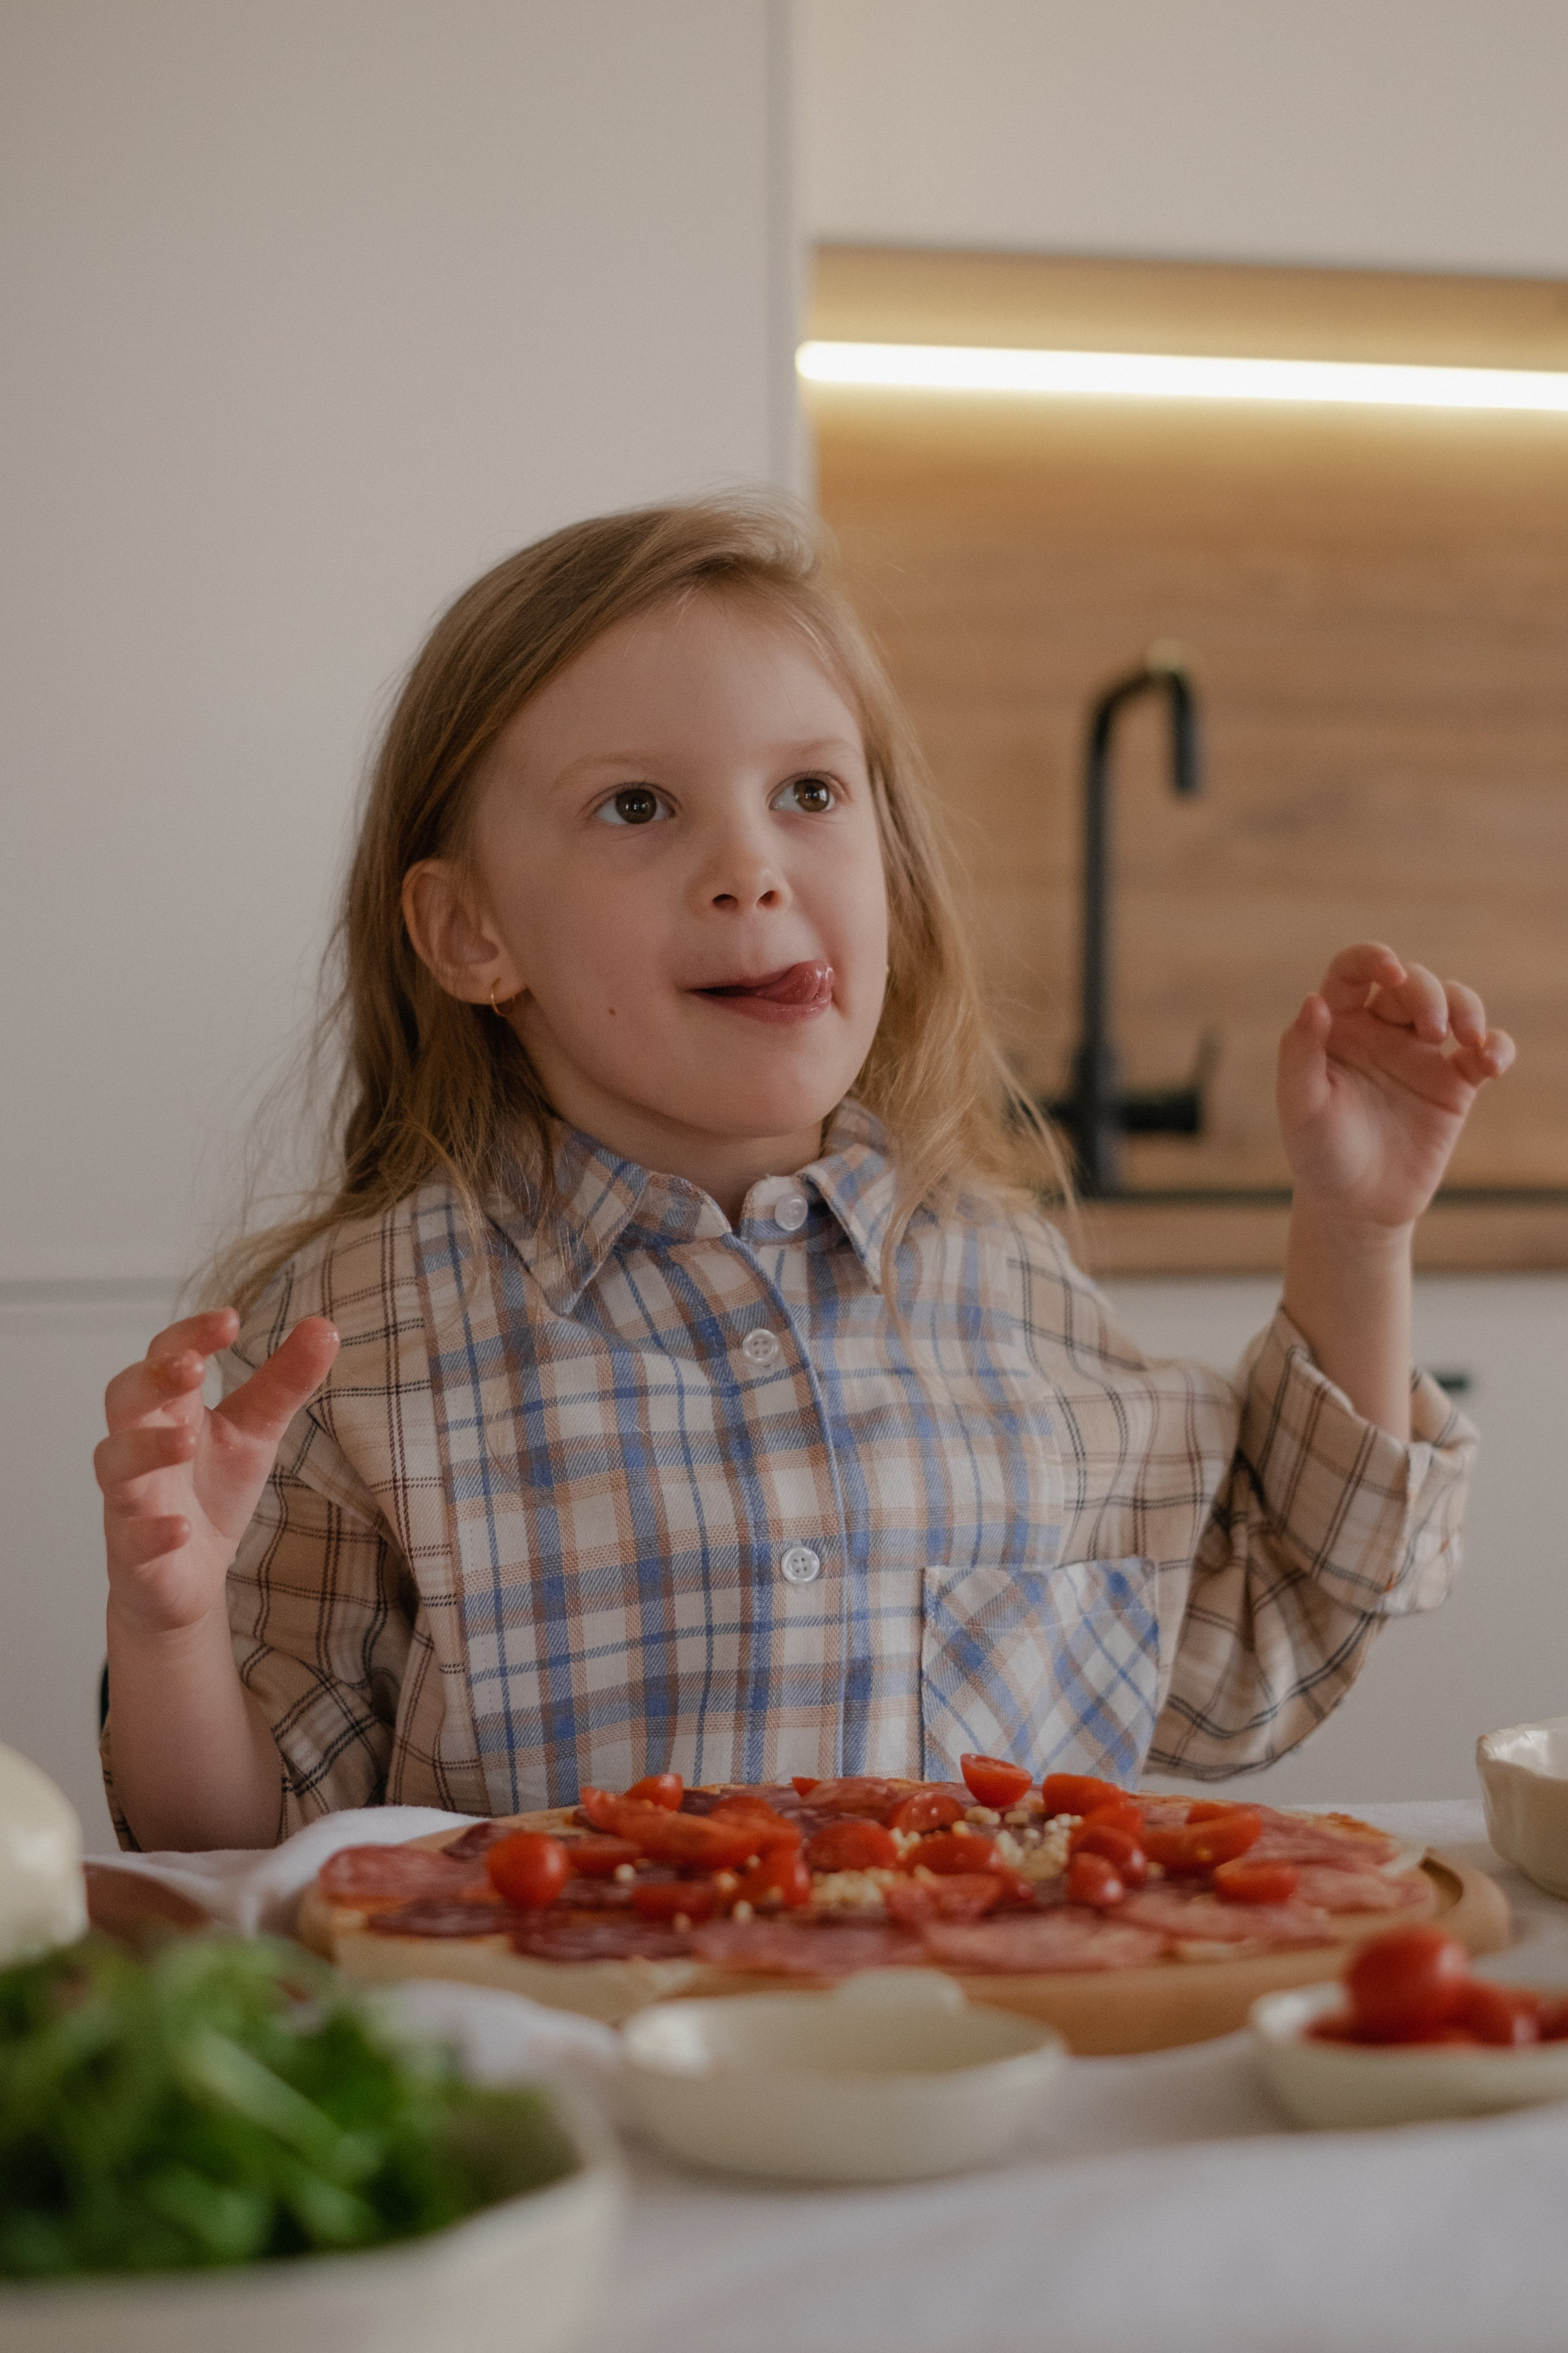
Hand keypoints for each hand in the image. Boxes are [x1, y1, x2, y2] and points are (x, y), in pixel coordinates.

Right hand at [96, 1309, 339, 1639]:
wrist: (190, 1576)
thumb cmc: (213, 1490)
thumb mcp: (256, 1431)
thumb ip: (284, 1381)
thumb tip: (325, 1326)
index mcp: (171, 1408)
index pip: (166, 1356)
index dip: (191, 1335)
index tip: (230, 1319)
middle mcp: (140, 1446)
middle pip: (124, 1399)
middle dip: (152, 1380)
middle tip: (191, 1368)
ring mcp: (131, 1499)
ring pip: (114, 1466)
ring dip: (145, 1449)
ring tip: (185, 1440)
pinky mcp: (133, 1552)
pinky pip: (131, 1540)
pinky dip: (151, 1532)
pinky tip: (180, 1527)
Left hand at [1277, 943, 1514, 1229]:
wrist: (1357, 1208)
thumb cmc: (1319, 1155)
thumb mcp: (1300, 1108)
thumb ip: (1300, 1053)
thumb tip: (1313, 1000)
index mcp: (1337, 1026)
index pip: (1352, 971)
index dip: (1373, 958)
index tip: (1391, 971)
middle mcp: (1380, 1031)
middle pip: (1412, 983)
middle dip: (1429, 994)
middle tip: (1433, 1032)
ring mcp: (1420, 1054)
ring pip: (1453, 1003)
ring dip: (1467, 1008)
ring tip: (1470, 1040)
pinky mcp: (1454, 1083)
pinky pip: (1484, 1050)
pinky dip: (1497, 1047)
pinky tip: (1493, 1064)